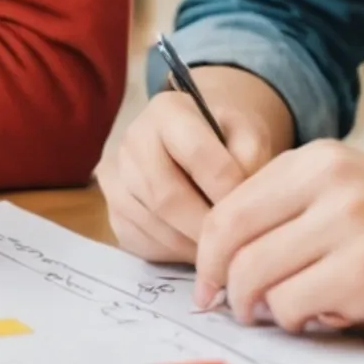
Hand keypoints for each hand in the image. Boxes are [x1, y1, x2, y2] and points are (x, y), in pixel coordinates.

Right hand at [102, 65, 293, 262]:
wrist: (200, 139)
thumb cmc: (229, 137)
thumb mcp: (251, 134)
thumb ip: (252, 160)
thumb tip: (236, 207)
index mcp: (167, 110)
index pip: (195, 154)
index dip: (226, 189)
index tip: (249, 210)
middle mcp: (132, 140)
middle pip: (165, 196)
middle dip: (205, 227)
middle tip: (234, 244)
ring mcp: (115, 176)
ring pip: (151, 224)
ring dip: (191, 245)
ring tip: (220, 247)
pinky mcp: (111, 209)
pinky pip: (139, 241)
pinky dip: (172, 252)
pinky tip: (196, 246)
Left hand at [189, 140, 363, 335]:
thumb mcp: (356, 187)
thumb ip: (296, 208)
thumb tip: (230, 258)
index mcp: (319, 160)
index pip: (228, 206)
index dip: (207, 253)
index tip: (208, 282)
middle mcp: (329, 187)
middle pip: (231, 242)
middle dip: (222, 285)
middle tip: (232, 309)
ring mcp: (349, 231)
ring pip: (257, 279)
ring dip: (263, 308)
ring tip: (287, 313)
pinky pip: (295, 308)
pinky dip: (299, 321)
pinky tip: (328, 316)